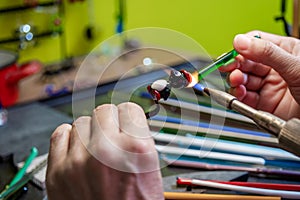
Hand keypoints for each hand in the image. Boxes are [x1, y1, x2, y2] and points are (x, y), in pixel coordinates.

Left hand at [46, 102, 163, 199]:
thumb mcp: (150, 170)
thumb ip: (138, 140)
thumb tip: (128, 120)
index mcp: (136, 150)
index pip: (128, 109)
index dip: (128, 117)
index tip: (126, 122)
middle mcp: (107, 151)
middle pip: (104, 111)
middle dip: (110, 122)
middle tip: (111, 136)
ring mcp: (79, 160)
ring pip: (82, 121)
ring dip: (90, 132)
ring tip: (96, 149)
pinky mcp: (58, 171)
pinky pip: (61, 133)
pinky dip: (70, 138)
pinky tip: (78, 150)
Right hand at [219, 31, 299, 119]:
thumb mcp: (296, 66)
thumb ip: (267, 53)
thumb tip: (241, 41)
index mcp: (284, 52)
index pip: (256, 44)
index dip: (241, 47)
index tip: (232, 52)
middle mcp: (274, 68)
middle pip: (246, 63)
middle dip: (236, 66)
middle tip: (229, 68)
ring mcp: (268, 86)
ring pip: (243, 80)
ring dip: (236, 81)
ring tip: (237, 82)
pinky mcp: (263, 103)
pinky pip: (245, 98)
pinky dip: (238, 96)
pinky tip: (240, 93)